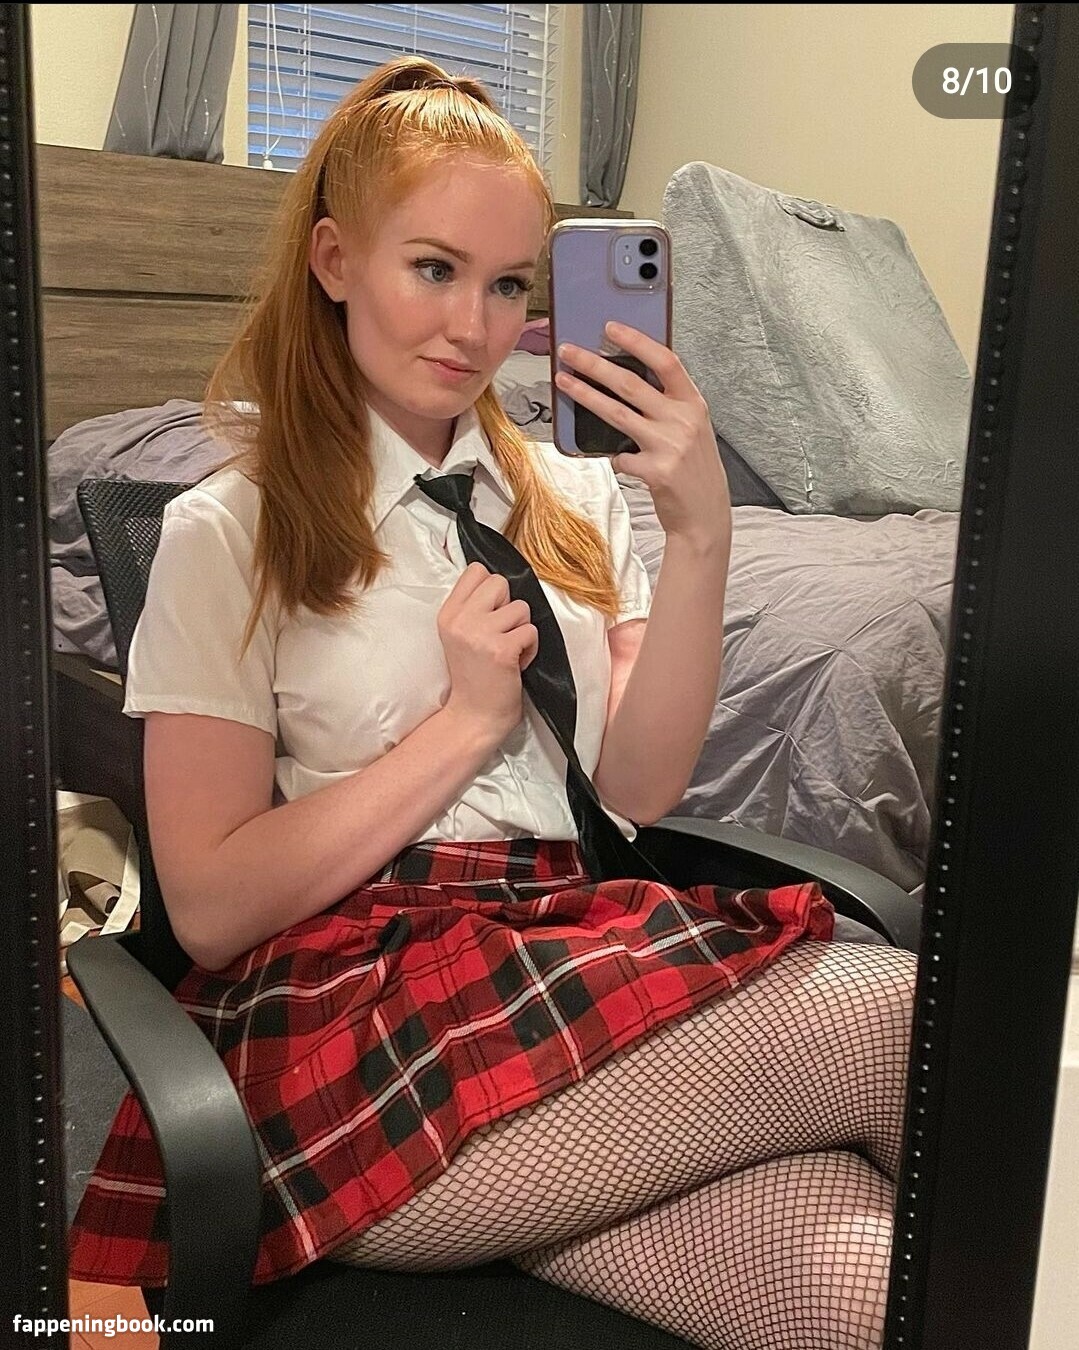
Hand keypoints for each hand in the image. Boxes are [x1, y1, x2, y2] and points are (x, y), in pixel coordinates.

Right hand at [438, 563, 538, 742]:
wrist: (473, 717)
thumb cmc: (473, 678)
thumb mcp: (459, 636)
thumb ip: (473, 608)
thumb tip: (502, 585)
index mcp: (448, 614)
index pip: (477, 571)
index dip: (492, 590)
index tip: (491, 614)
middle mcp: (461, 620)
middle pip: (500, 582)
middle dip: (509, 607)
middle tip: (501, 634)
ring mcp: (480, 634)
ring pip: (521, 607)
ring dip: (522, 631)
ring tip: (508, 651)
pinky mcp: (502, 650)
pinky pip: (531, 631)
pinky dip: (530, 649)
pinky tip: (516, 664)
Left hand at [555, 322, 730, 547]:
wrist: (705, 516)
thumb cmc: (693, 470)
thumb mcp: (691, 429)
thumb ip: (667, 406)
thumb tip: (625, 382)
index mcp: (693, 404)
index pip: (665, 361)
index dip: (636, 341)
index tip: (610, 328)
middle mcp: (683, 420)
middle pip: (630, 383)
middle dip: (594, 364)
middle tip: (568, 351)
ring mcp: (670, 446)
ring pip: (616, 413)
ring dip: (585, 395)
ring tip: (563, 382)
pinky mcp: (656, 471)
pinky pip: (620, 456)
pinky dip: (613, 455)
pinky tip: (615, 458)